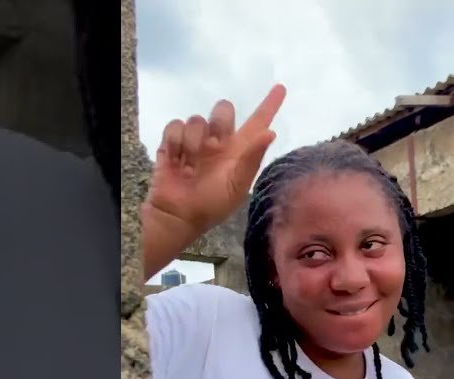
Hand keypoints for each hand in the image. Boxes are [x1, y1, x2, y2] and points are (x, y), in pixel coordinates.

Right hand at [144, 84, 285, 237]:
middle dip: (220, 121)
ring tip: (191, 165)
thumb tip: (270, 132)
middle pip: (223, 109)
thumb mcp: (236, 185)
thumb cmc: (211, 205)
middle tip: (215, 144)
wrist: (178, 215)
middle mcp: (219, 141)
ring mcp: (195, 140)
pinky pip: (175, 126)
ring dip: (194, 141)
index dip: (269, 105)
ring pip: (197, 119)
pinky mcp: (172, 142)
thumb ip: (252, 158)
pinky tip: (177, 161)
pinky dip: (175, 143)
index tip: (280, 87)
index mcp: (239, 150)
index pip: (257, 122)